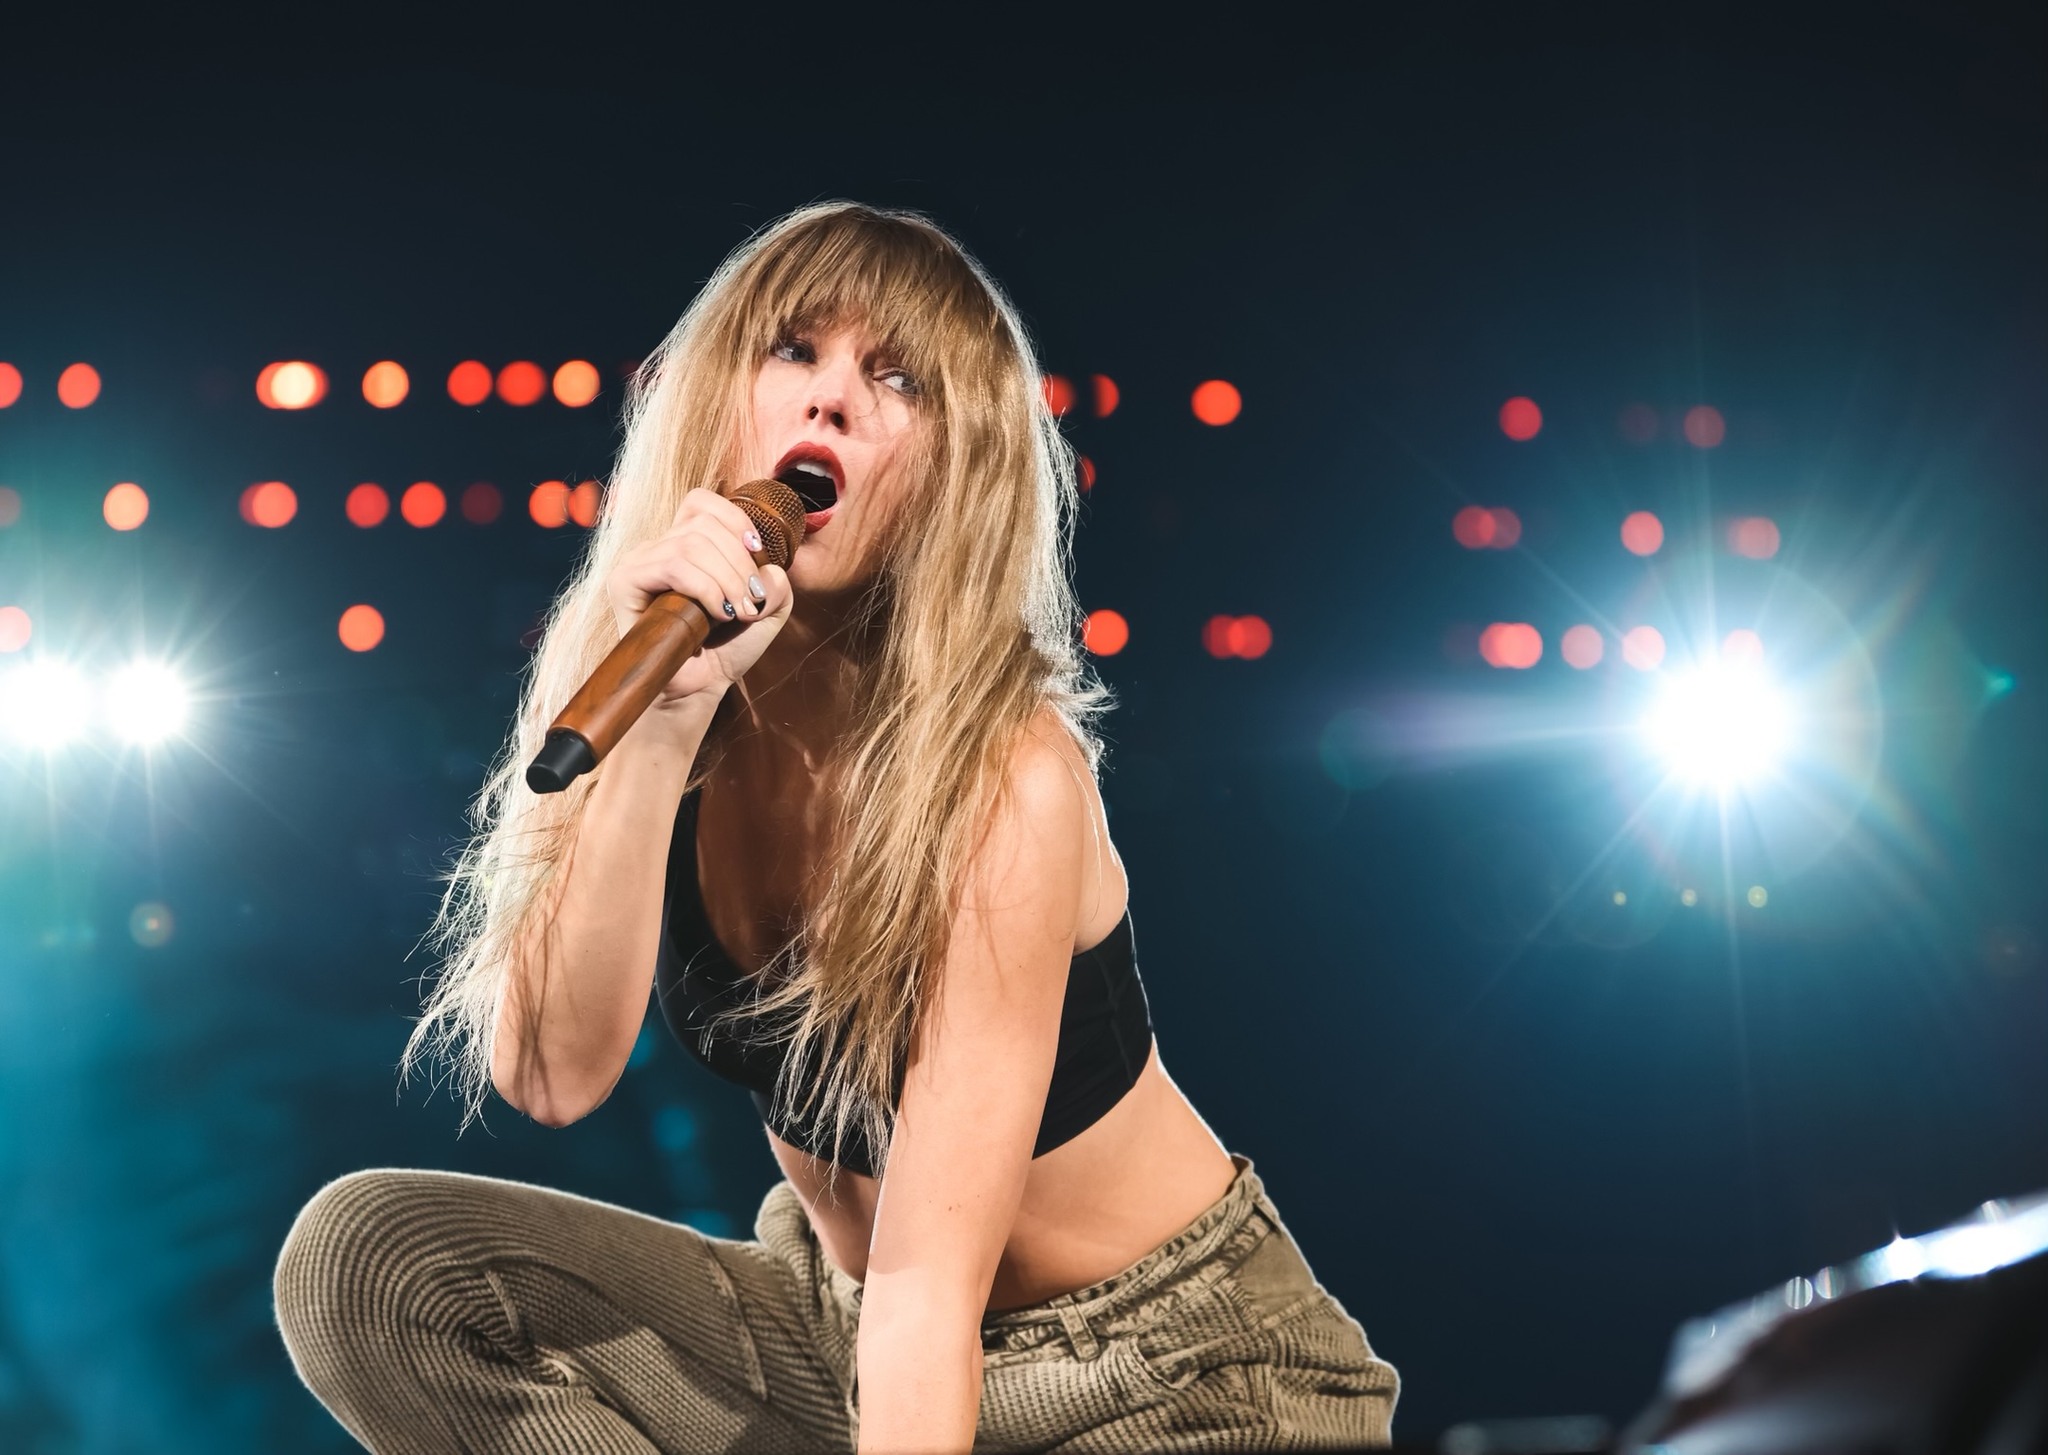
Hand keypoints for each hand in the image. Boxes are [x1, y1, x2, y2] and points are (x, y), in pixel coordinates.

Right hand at [604, 487, 793, 706]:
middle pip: (704, 524)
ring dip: (727, 579)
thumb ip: (778, 583)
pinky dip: (705, 588)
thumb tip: (768, 567)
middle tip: (753, 602)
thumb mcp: (766, 611)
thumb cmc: (725, 649)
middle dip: (740, 563)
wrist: (697, 688)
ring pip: (691, 544)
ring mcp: (638, 562)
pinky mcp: (624, 582)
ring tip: (738, 612)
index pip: (703, 503)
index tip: (759, 554)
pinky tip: (717, 614)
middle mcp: (657, 547)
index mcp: (684, 543)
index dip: (736, 521)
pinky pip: (672, 565)